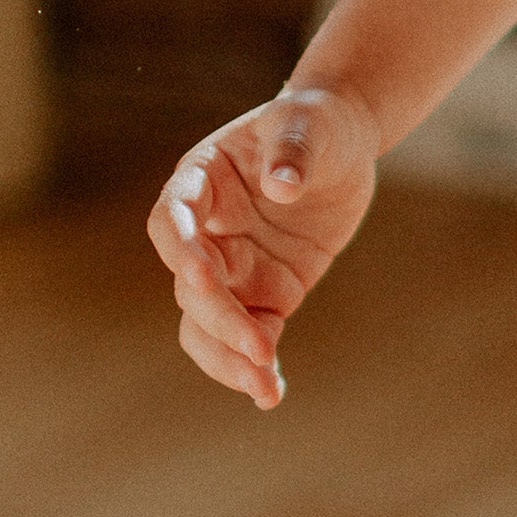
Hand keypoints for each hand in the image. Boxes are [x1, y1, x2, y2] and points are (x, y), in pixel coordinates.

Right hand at [146, 83, 380, 409]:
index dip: (180, 251)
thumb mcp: (309, 124)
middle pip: (192, 286)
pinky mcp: (267, 291)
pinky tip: (270, 393)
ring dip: (227, 358)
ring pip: (209, 324)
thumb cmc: (317, 123)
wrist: (345, 143)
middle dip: (219, 320)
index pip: (172, 220)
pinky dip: (255, 365)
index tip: (201, 276)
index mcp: (201, 181)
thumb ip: (293, 152)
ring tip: (263, 385)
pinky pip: (250, 334)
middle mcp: (207, 232)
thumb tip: (281, 185)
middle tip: (259, 347)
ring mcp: (234, 266)